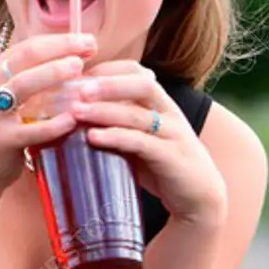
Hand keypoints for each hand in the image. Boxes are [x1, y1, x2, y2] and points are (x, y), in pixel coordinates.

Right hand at [0, 32, 98, 195]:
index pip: (28, 46)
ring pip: (23, 85)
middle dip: (59, 48)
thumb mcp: (9, 96)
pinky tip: (73, 119)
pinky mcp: (0, 139)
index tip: (87, 41)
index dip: (60, 40)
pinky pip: (30, 129)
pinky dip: (53, 124)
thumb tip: (74, 57)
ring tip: (78, 69)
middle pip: (25, 57)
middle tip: (89, 47)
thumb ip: (33, 77)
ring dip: (52, 73)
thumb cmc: (1, 127)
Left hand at [69, 60, 227, 225]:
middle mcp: (169, 113)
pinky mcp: (172, 158)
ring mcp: (174, 134)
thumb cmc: (161, 165)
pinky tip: (92, 137)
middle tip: (76, 88)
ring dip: (103, 110)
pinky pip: (142, 142)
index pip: (137, 72)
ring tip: (75, 111)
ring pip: (138, 114)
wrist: (199, 199)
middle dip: (108, 83)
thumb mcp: (138, 138)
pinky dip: (115, 137)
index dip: (107, 70)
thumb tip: (70, 114)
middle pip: (142, 84)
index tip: (77, 75)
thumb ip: (115, 123)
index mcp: (160, 103)